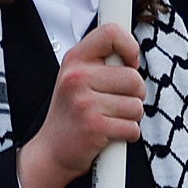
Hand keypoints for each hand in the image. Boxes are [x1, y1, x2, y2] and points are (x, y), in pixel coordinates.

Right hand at [18, 23, 143, 187]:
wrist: (50, 153)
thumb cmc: (70, 116)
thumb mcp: (76, 80)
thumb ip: (101, 63)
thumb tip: (133, 57)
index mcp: (74, 60)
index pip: (111, 34)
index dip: (130, 47)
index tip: (130, 64)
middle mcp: (77, 78)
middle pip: (134, 77)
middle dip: (136, 95)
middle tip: (119, 103)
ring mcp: (84, 103)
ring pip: (136, 106)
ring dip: (131, 117)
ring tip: (111, 120)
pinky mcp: (94, 127)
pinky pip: (132, 128)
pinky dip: (128, 135)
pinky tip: (111, 134)